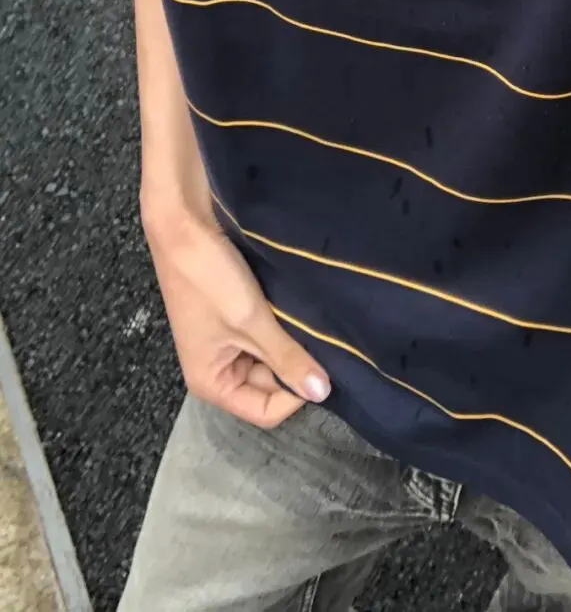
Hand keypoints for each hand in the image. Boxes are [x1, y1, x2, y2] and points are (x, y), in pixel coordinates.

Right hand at [143, 206, 331, 427]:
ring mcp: (226, 341)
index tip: (319, 364)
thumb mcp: (252, 322)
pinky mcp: (235, 315)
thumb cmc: (209, 279)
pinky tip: (297, 307)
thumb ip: (287, 358)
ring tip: (309, 320)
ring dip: (290, 341)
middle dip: (294, 364)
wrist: (184, 223)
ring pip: (271, 356)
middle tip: (319, 337)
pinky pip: (266, 332)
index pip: (267, 411)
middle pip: (269, 385)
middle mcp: (217, 369)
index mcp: (211, 383)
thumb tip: (323, 393)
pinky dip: (282, 324)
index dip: (295, 394)